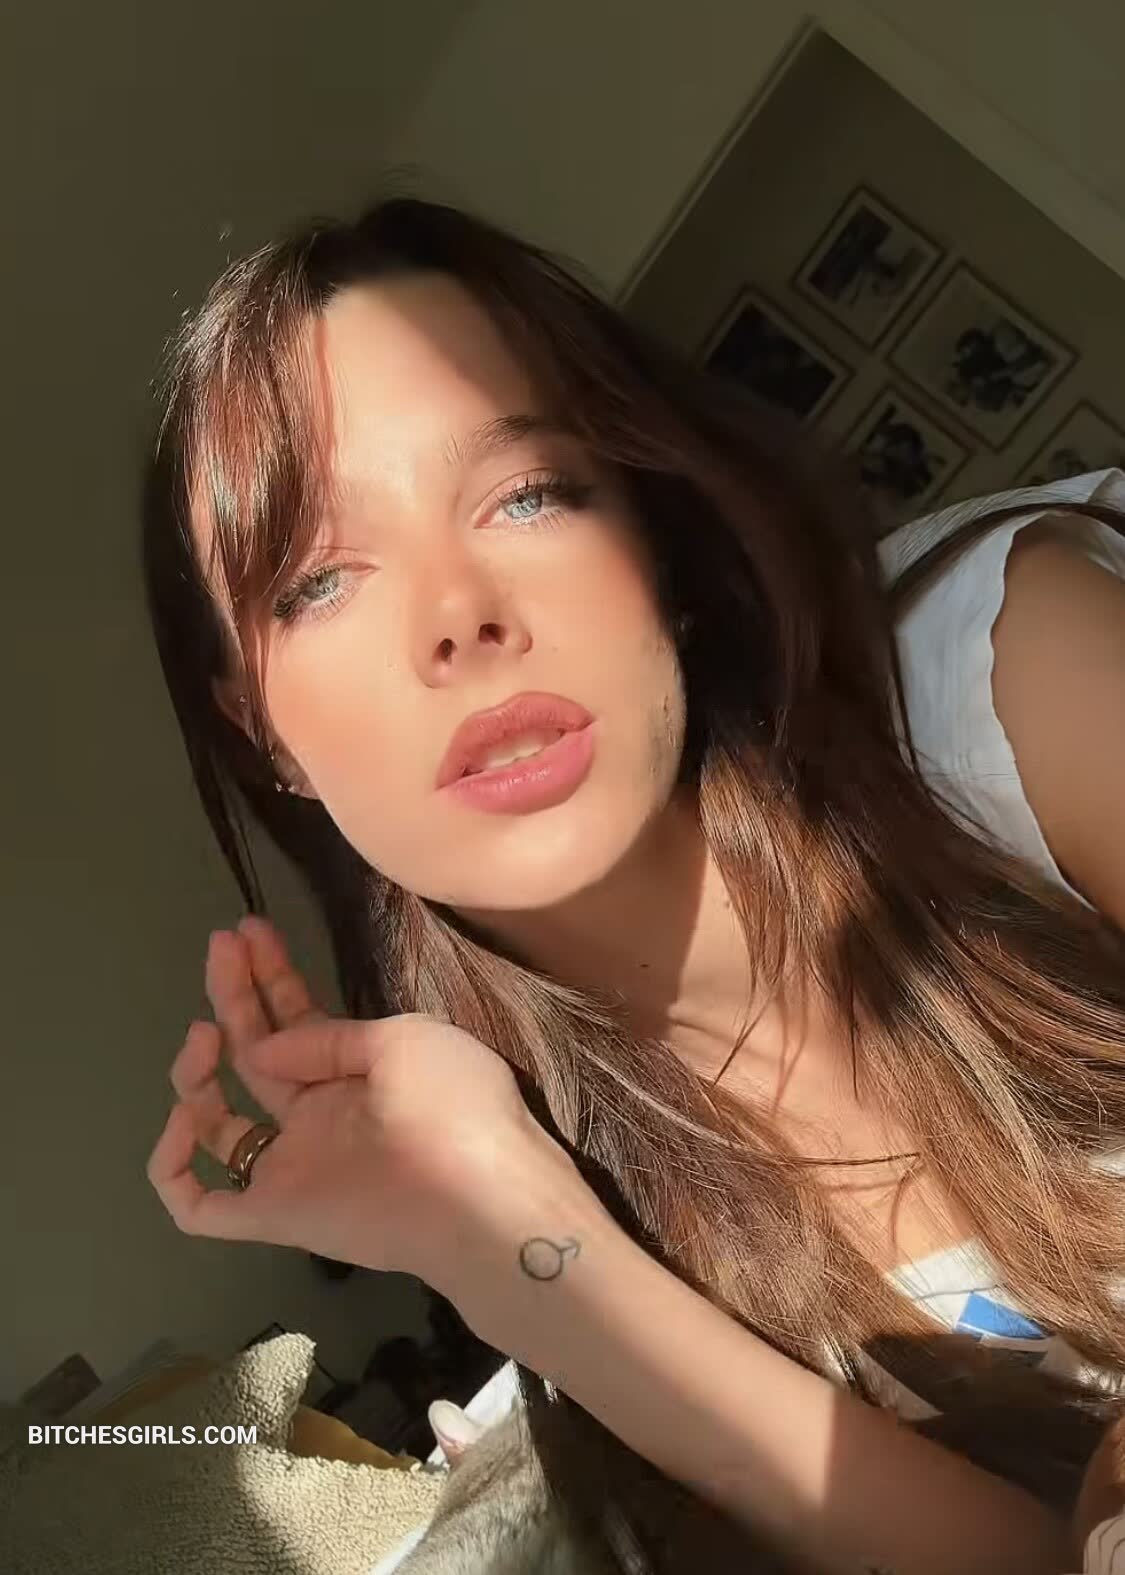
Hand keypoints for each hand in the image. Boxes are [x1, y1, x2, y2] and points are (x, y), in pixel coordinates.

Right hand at [146, 917, 579, 1301]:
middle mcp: (315, 1117)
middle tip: (218, 944)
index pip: (295, 1020)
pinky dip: (173, 1163)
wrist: (483, 1193)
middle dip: (234, 996)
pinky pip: (201, 1205)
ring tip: (206, 1029)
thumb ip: (329, 1038)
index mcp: (353, 1073)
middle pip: (253, 1054)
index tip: (246, 929)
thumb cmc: (454, 1106)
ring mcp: (290, 1166)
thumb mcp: (402, 1040)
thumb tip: (263, 1052)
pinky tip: (185, 1112)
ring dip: (196, 1072)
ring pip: (215, 1124)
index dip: (268, 976)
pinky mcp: (274, 1214)